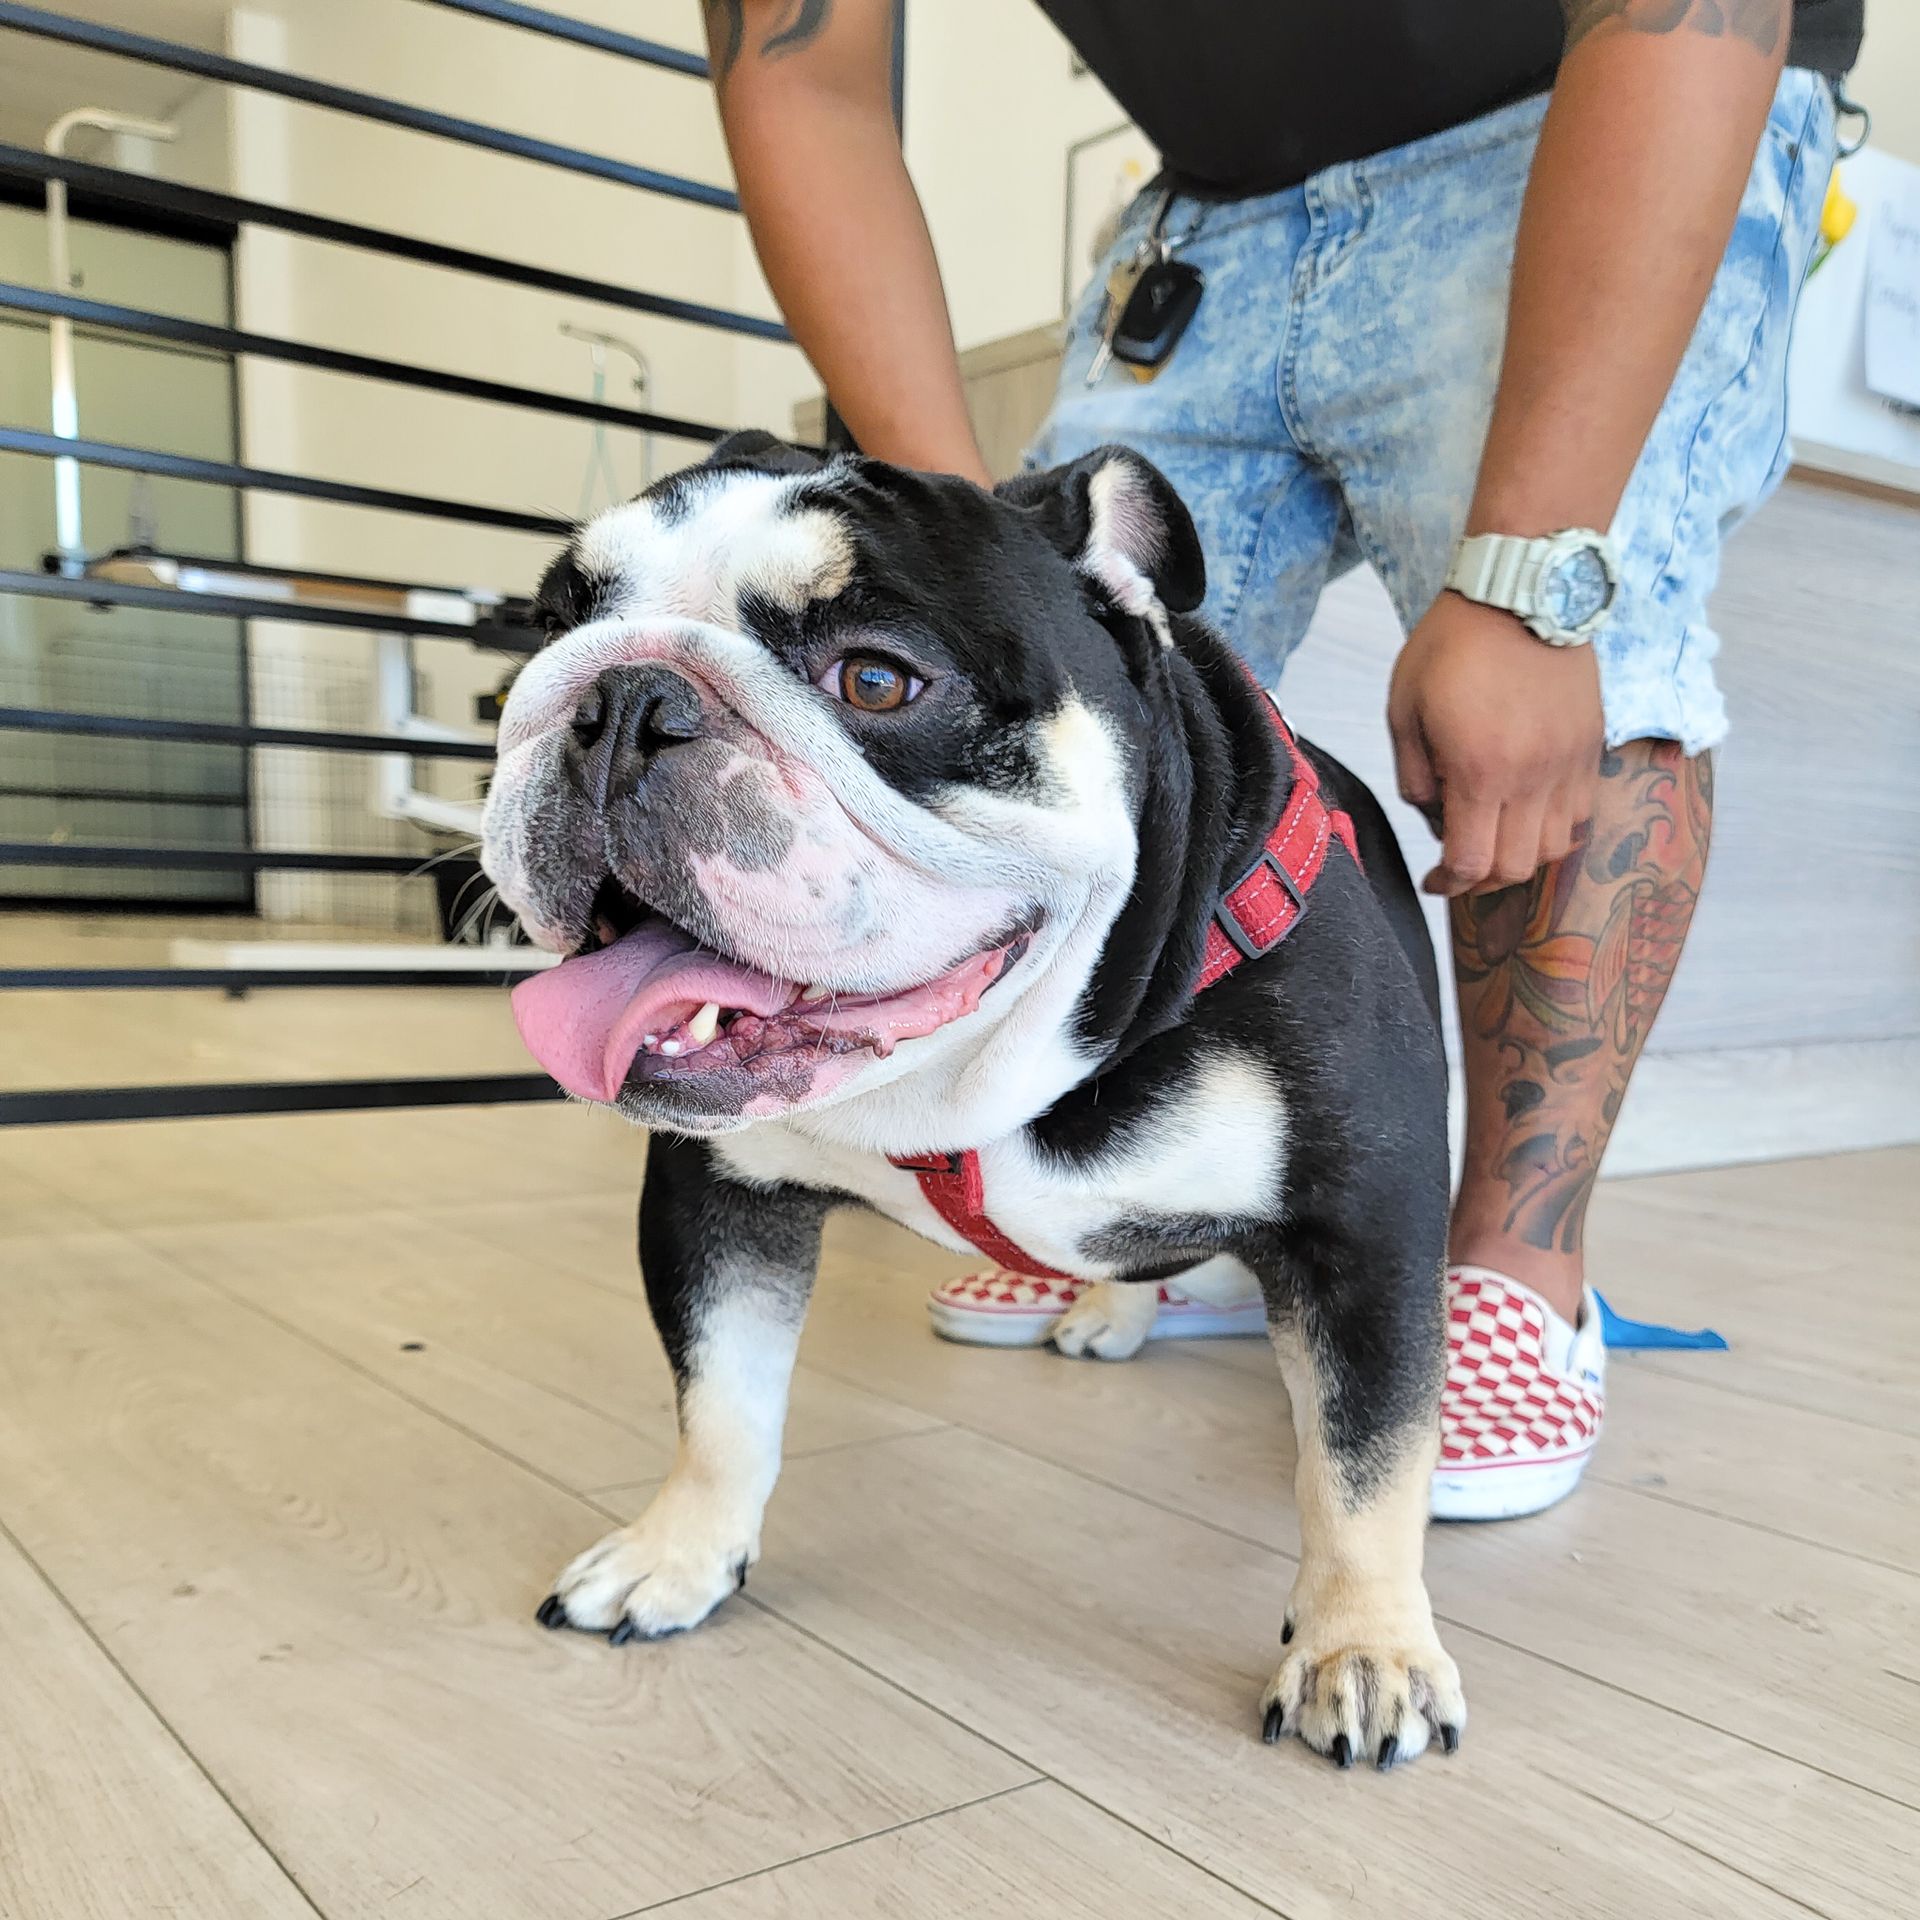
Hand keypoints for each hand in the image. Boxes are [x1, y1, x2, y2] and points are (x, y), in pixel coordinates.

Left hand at [1387, 591, 1603, 896]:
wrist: (1522, 590)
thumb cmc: (1451, 645)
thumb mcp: (1404, 710)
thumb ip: (1415, 776)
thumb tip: (1434, 818)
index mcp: (1480, 770)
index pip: (1472, 863)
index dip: (1448, 885)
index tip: (1433, 882)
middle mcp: (1533, 776)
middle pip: (1516, 867)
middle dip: (1481, 880)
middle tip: (1458, 866)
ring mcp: (1569, 763)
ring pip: (1554, 848)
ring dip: (1520, 856)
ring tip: (1492, 835)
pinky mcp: (1591, 746)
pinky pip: (1581, 814)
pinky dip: (1554, 829)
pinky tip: (1527, 810)